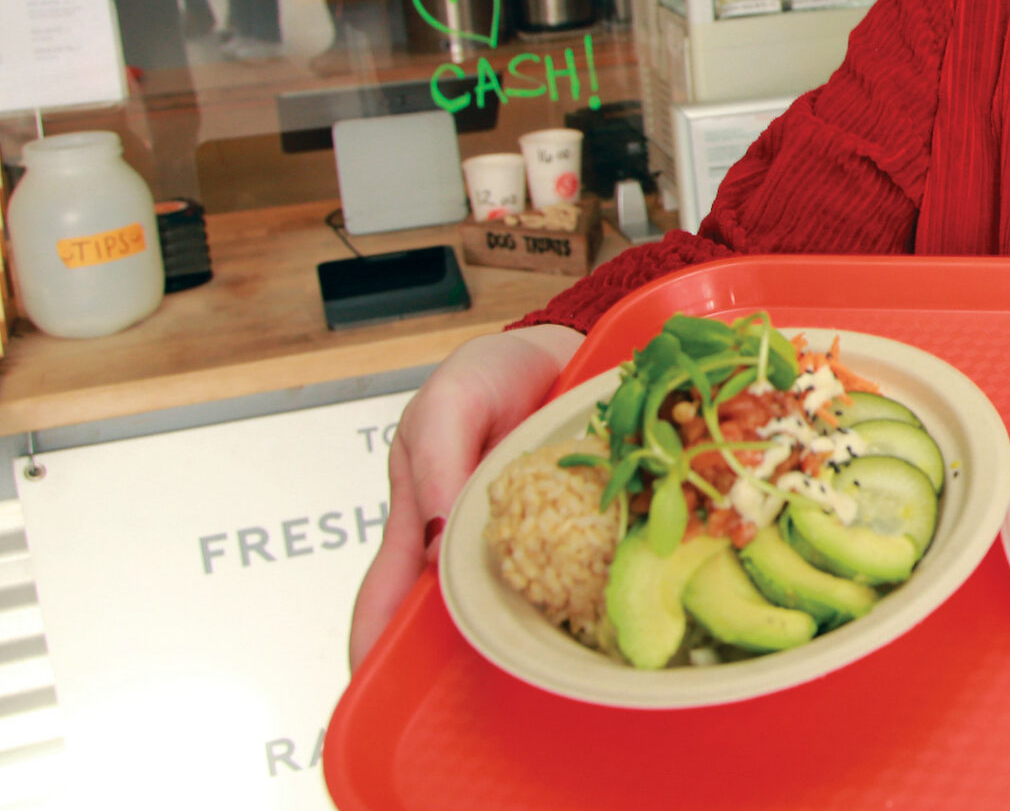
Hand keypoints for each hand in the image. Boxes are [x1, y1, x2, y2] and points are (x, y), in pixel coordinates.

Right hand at [348, 324, 583, 670]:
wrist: (566, 349)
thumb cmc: (496, 374)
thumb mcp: (452, 401)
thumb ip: (439, 460)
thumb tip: (436, 539)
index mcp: (422, 515)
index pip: (387, 593)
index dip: (373, 642)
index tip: (373, 683)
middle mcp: (469, 541)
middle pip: (449, 618)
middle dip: (453, 659)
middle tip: (471, 699)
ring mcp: (522, 545)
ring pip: (511, 610)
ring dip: (519, 637)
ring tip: (537, 670)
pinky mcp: (574, 538)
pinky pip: (572, 580)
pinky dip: (578, 601)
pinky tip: (596, 621)